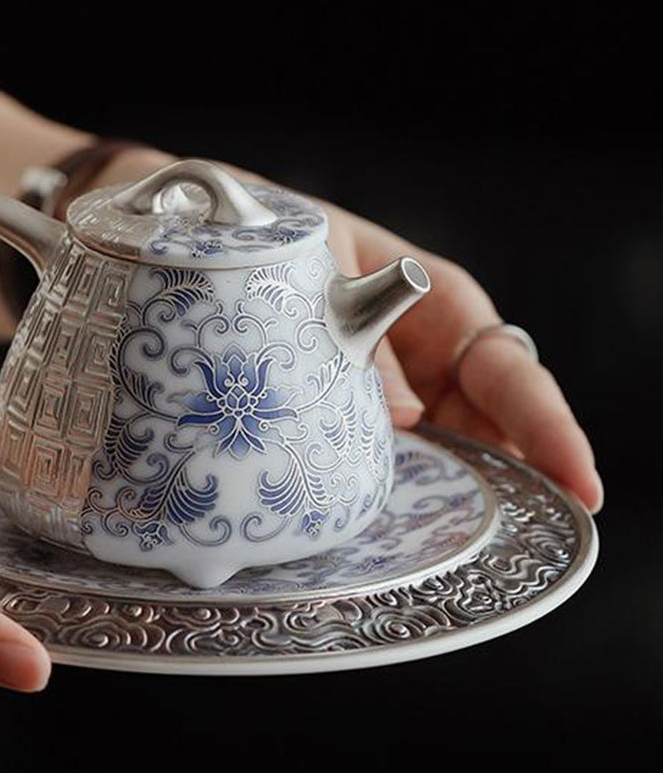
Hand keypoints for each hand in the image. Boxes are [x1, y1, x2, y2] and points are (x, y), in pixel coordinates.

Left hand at [92, 148, 602, 513]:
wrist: (192, 229)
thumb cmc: (265, 228)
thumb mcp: (314, 264)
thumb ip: (355, 331)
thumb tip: (407, 419)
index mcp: (430, 301)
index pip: (505, 367)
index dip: (546, 425)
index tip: (580, 481)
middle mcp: (416, 353)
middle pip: (486, 423)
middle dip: (513, 477)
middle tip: (531, 534)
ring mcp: (380, 389)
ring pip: (438, 449)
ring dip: (454, 496)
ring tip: (471, 544)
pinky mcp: (335, 415)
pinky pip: (376, 458)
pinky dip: (389, 493)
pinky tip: (388, 528)